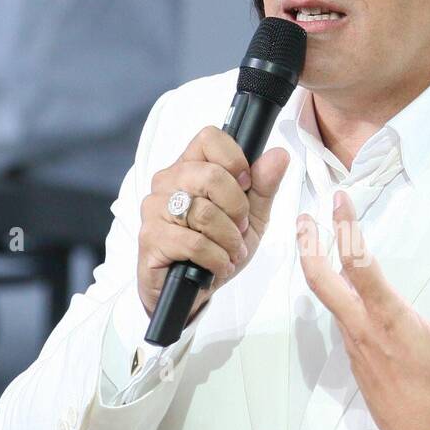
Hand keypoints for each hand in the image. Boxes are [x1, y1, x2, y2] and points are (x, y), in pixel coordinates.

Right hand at [138, 125, 289, 319]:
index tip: (246, 186)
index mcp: (190, 167)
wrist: (191, 290)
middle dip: (237, 209)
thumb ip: (264, 186)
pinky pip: (194, 243)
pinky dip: (216, 258)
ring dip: (229, 239)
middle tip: (240, 228)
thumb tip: (279, 155)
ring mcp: (155, 209)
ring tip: (230, 252)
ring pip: (204, 212)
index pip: (210, 138)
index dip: (236, 161)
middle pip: (211, 176)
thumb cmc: (216, 248)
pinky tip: (218, 265)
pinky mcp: (151, 238)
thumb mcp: (250, 218)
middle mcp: (167, 182)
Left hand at [296, 190, 429, 429]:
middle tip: (305, 214)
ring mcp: (354, 341)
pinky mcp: (354, 353)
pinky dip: (332, 288)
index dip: (346, 228)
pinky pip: (338, 313)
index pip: (358, 265)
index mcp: (390, 319)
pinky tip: (338, 277)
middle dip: (309, 243)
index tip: (339, 200)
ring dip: (316, 264)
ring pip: (325, 296)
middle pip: (321, 279)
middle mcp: (363, 326)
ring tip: (314, 235)